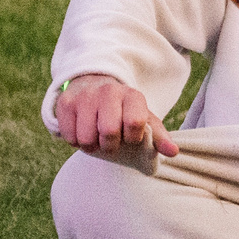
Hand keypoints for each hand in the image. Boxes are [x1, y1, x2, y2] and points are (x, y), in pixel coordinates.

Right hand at [52, 73, 179, 159]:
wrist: (94, 86)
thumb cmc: (124, 112)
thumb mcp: (144, 121)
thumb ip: (159, 137)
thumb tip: (174, 152)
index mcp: (132, 96)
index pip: (135, 123)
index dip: (132, 138)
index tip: (131, 138)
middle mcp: (108, 91)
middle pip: (109, 131)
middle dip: (111, 146)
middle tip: (111, 143)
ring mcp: (85, 96)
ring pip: (86, 137)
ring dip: (92, 146)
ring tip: (96, 138)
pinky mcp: (65, 103)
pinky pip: (68, 136)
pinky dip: (76, 141)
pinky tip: (82, 131)